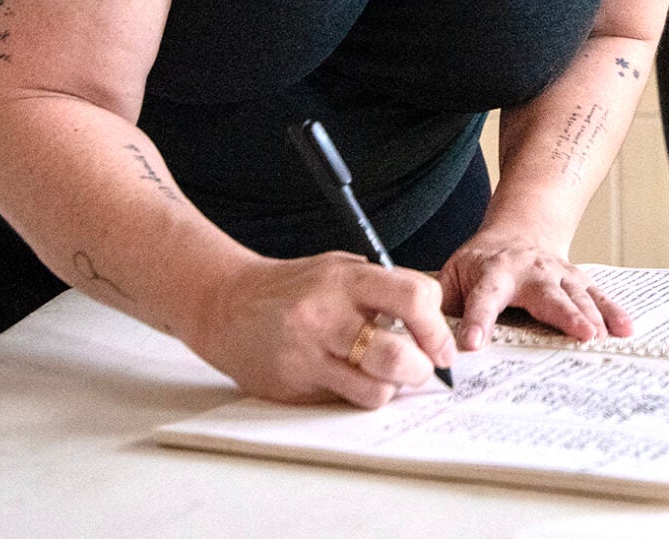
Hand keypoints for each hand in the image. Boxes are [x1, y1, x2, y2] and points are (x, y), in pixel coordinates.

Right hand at [188, 250, 455, 408]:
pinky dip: (360, 395)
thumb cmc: (294, 288)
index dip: (437, 326)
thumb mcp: (339, 269)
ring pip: (376, 389)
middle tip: (423, 367)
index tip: (441, 343)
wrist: (227, 305)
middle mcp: (329, 314)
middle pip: (398, 354)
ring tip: (386, 376)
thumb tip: (433, 319)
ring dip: (392, 387)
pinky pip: (346, 400)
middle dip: (423, 368)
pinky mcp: (295, 382)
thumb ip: (383, 288)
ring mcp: (310, 351)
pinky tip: (352, 380)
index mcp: (347, 278)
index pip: (415, 298)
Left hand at [438, 233, 632, 351]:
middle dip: (562, 315)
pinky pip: (597, 296)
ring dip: (592, 316)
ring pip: (576, 295)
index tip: (474, 344)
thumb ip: (441, 306)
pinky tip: (625, 329)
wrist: (521, 228)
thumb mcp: (452, 274)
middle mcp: (529, 271)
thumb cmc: (482, 261)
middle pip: (546, 295)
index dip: (478, 320)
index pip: (483, 298)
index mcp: (492, 272)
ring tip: (601, 337)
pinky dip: (613, 312)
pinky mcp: (576, 281)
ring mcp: (557, 274)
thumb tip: (425, 341)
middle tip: (578, 334)